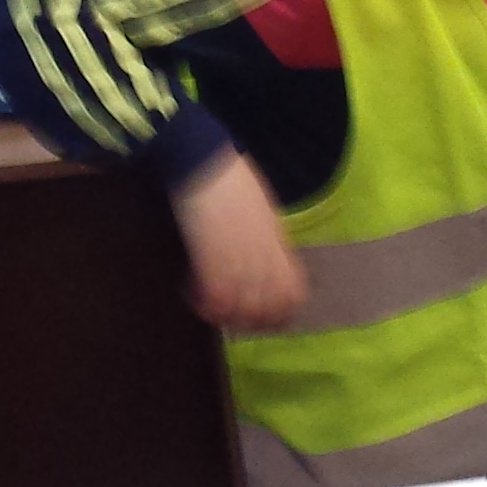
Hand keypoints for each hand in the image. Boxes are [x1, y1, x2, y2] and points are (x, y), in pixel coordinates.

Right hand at [170, 154, 306, 333]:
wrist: (206, 166)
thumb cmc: (235, 183)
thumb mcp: (266, 214)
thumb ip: (271, 243)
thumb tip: (269, 261)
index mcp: (280, 248)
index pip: (293, 296)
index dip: (282, 312)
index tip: (266, 315)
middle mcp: (265, 262)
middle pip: (268, 310)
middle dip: (251, 320)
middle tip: (231, 312)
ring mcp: (240, 264)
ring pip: (241, 312)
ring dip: (225, 314)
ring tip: (209, 303)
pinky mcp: (212, 264)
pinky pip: (214, 302)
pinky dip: (203, 303)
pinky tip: (192, 290)